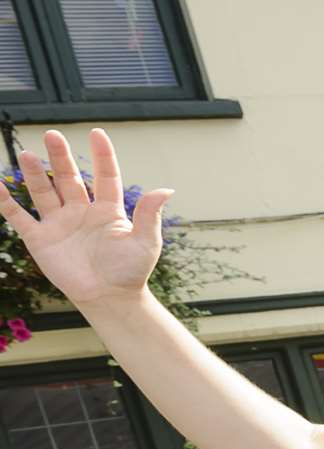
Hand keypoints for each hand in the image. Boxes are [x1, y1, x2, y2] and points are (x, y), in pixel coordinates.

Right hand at [0, 129, 171, 307]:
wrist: (110, 298)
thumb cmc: (131, 271)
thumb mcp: (145, 242)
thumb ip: (149, 215)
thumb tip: (166, 189)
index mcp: (108, 210)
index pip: (105, 177)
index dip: (102, 156)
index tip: (97, 133)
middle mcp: (81, 212)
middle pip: (69, 179)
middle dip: (61, 157)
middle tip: (53, 135)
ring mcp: (59, 224)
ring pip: (44, 192)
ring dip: (35, 174)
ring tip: (27, 155)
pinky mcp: (40, 239)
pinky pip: (18, 217)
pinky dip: (6, 202)